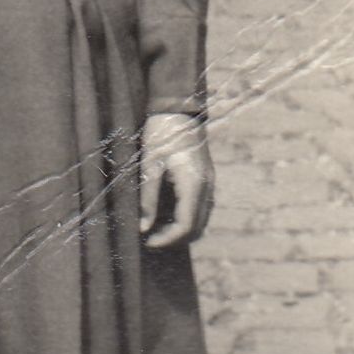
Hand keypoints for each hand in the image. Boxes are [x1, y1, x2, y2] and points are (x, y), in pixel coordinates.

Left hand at [140, 111, 213, 247]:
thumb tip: (144, 228)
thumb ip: (148, 199)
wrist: (178, 110)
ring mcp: (209, 183)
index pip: (185, 226)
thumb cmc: (161, 134)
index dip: (167, 240)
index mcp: (193, 185)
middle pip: (196, 227)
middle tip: (150, 240)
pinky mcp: (206, 178)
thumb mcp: (150, 166)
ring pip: (201, 220)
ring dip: (181, 230)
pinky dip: (187, 218)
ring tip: (156, 230)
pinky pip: (201, 208)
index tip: (148, 243)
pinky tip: (167, 215)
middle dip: (174, 239)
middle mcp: (206, 187)